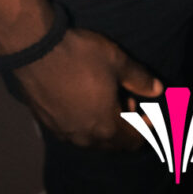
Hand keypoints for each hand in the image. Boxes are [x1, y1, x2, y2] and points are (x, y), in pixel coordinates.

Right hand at [15, 27, 163, 148]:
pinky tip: (82, 100)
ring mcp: (62, 132)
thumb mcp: (117, 62)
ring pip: (91, 139)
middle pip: (113, 144)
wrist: (34, 49)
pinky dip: (84, 122)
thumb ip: (140, 80)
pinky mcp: (45, 123)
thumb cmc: (80, 56)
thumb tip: (158, 90)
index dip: (147, 127)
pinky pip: (72, 131)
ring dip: (104, 125)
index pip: (134, 140)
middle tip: (129, 99)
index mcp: (105, 127)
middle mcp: (83, 138)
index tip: (151, 111)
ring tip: (106, 98)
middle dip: (126, 126)